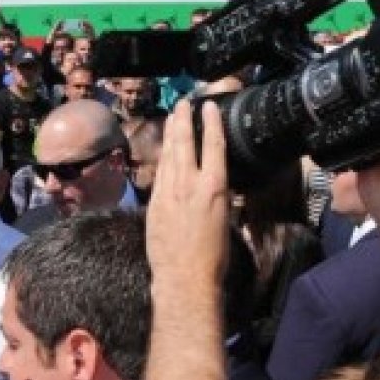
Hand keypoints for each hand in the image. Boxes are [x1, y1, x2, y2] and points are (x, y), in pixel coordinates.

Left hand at [146, 99, 229, 292]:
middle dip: (184, 120)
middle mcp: (190, 185)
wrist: (184, 276)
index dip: (211, 123)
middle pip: (185, 143)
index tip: (209, 107)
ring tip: (172, 118)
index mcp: (214, 187)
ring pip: (168, 155)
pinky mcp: (154, 204)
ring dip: (170, 135)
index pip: (213, 146)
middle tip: (183, 103)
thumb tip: (216, 186)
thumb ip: (218, 196)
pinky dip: (162, 159)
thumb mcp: (225, 219)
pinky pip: (159, 174)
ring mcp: (168, 193)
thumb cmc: (213, 255)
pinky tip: (162, 152)